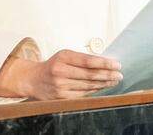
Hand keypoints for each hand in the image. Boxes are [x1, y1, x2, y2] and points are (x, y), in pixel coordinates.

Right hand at [0, 49, 122, 100]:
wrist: (33, 80)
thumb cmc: (51, 66)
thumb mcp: (63, 56)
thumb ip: (80, 59)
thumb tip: (104, 62)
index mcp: (62, 57)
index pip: (88, 61)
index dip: (104, 64)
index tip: (116, 65)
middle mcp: (61, 71)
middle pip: (90, 74)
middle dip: (108, 75)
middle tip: (119, 74)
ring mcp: (61, 85)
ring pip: (89, 86)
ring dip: (104, 83)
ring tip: (114, 81)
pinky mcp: (62, 96)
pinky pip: (83, 94)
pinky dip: (95, 91)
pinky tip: (102, 87)